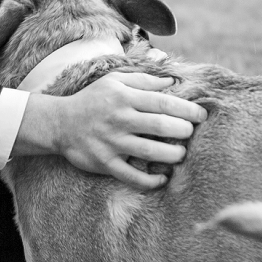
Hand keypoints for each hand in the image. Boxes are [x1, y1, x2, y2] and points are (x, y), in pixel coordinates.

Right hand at [25, 71, 207, 190]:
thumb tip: (173, 82)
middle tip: (191, 134)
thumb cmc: (93, 99)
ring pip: (150, 151)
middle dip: (183, 131)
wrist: (60, 123)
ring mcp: (112, 142)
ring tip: (180, 154)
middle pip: (160, 126)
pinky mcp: (105, 163)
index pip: (163, 102)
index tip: (201, 116)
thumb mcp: (114, 81)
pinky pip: (131, 176)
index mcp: (124, 97)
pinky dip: (149, 181)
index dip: (187, 110)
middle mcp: (119, 119)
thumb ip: (144, 80)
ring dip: (172, 155)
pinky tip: (162, 178)